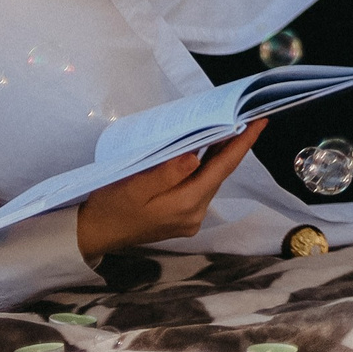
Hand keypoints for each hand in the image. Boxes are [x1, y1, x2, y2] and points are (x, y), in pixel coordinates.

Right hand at [75, 121, 265, 261]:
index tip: (260, 122)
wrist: (92, 234)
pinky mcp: (182, 218)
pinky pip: (199, 187)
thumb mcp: (134, 185)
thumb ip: (167, 172)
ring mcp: (190, 219)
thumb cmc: (109, 207)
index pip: (222, 169)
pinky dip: (204, 168)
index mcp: (186, 205)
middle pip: (219, 173)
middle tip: (244, 116)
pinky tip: (203, 151)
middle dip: (232, 146)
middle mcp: (195, 214)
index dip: (243, 144)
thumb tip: (196, 156)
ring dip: (217, 155)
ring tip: (226, 127)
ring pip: (210, 180)